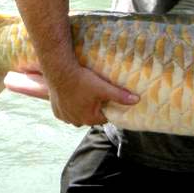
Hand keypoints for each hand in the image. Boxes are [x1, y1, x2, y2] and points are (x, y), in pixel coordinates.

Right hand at [4, 66, 138, 126]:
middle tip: (96, 93)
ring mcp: (65, 118)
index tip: (108, 98)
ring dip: (81, 107)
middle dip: (95, 107)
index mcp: (89, 119)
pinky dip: (70, 105)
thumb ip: (120, 96)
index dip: (108, 107)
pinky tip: (72, 95)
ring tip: (83, 93)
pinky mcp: (56, 111)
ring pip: (78, 115)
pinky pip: (67, 111)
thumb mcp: (103, 88)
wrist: (59, 72)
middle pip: (91, 116)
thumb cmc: (82, 80)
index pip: (105, 117)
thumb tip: (137, 100)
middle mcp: (77, 122)